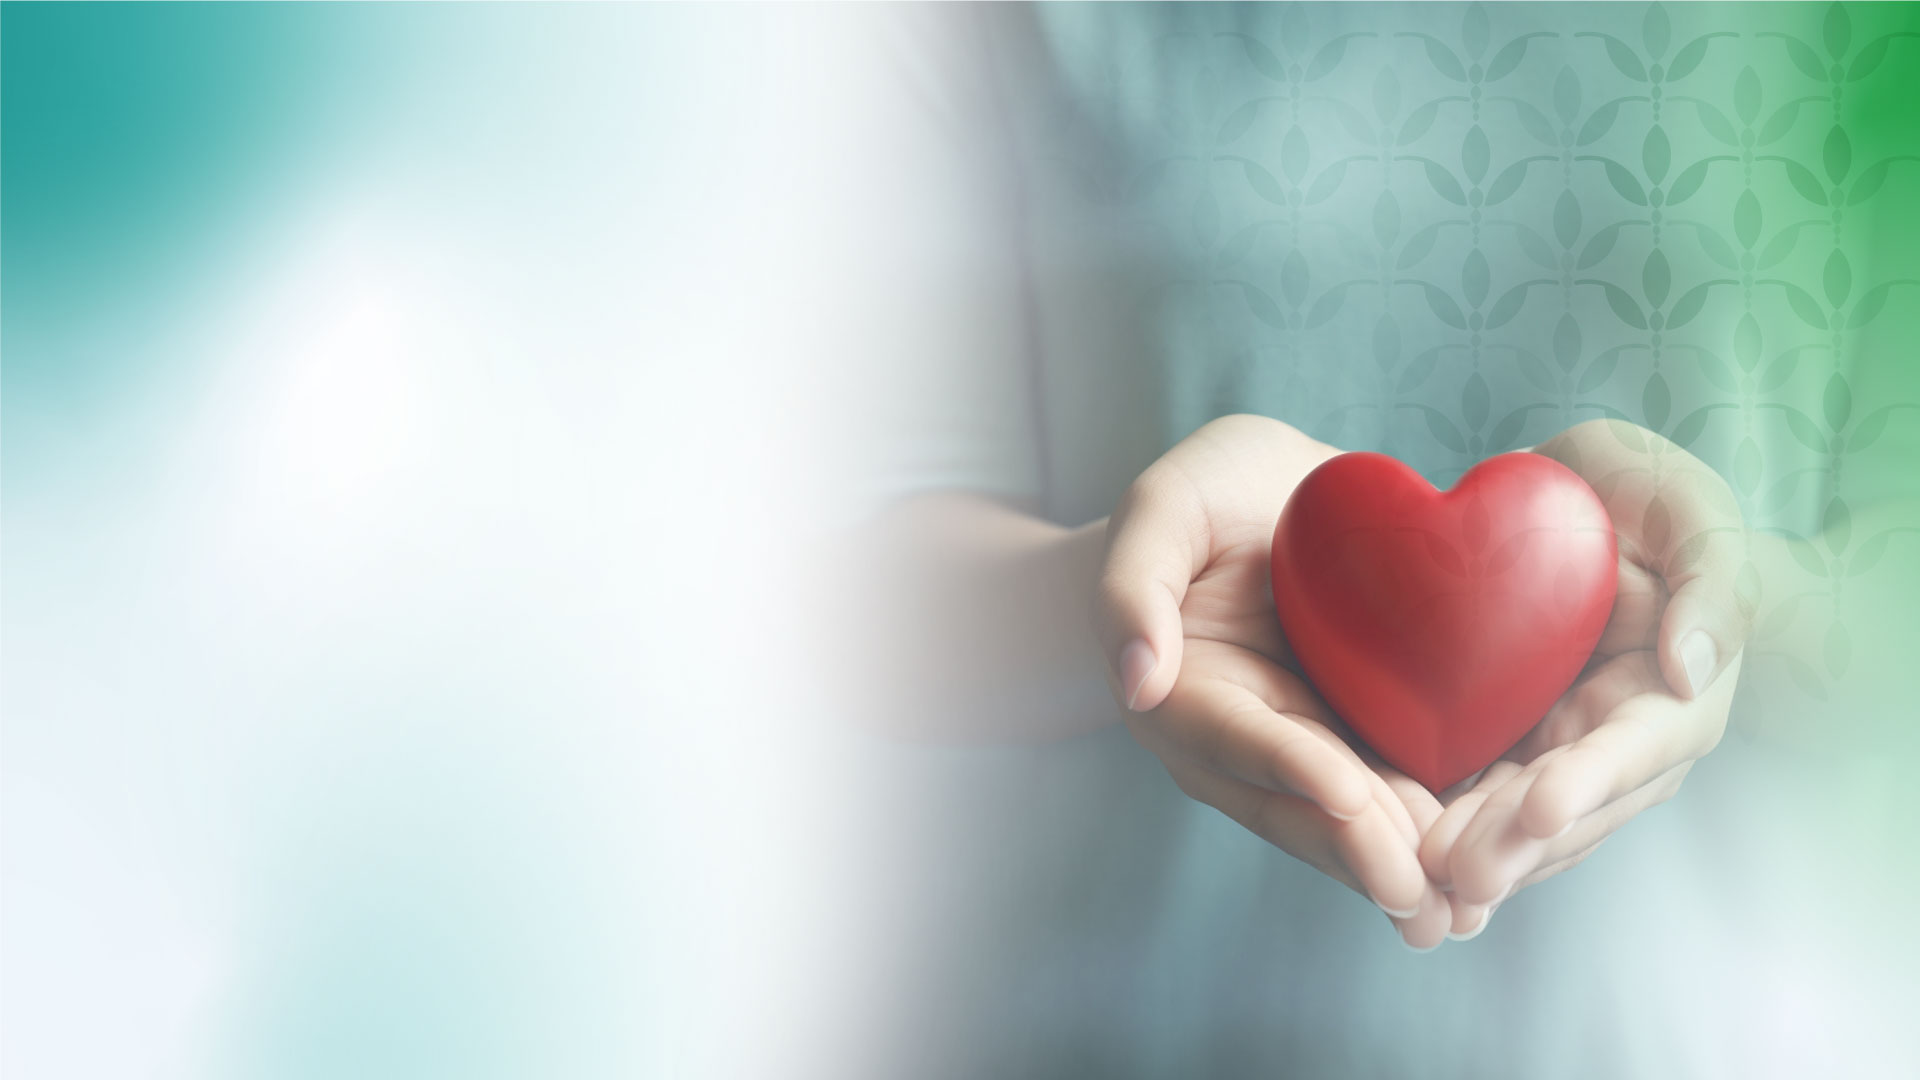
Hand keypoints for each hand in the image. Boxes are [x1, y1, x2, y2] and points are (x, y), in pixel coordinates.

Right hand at [1097, 415, 1453, 947]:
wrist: (1268, 497)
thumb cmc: (1200, 499)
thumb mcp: (1160, 510)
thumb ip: (1132, 587)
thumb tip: (1135, 682)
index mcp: (1184, 694)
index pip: (1238, 737)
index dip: (1291, 767)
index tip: (1345, 794)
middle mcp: (1241, 743)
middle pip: (1298, 806)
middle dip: (1360, 851)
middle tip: (1416, 891)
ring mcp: (1305, 749)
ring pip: (1351, 823)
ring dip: (1402, 867)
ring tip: (1459, 906)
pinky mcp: (1360, 743)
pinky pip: (1398, 794)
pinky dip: (1439, 836)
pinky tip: (1492, 870)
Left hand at [1421, 419, 1754, 935]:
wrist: (1580, 497)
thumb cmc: (1651, 495)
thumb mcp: (1692, 509)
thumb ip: (1712, 581)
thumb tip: (1694, 669)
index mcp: (1673, 696)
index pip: (1636, 750)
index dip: (1590, 782)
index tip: (1541, 807)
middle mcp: (1615, 740)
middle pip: (1568, 806)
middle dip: (1515, 843)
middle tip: (1460, 872)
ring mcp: (1555, 747)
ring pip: (1515, 818)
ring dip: (1475, 851)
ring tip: (1422, 875)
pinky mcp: (1500, 739)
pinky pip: (1471, 791)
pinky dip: (1439, 824)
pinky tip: (1395, 854)